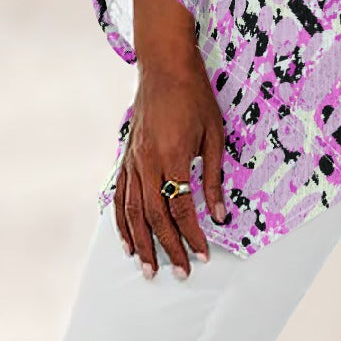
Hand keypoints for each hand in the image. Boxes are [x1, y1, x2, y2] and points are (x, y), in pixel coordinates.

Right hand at [113, 54, 229, 278]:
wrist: (165, 67)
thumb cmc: (195, 97)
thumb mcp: (215, 135)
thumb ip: (215, 177)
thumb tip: (220, 214)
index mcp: (173, 156)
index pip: (181, 208)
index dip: (192, 235)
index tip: (202, 254)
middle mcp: (148, 163)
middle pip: (154, 216)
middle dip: (167, 248)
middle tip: (179, 273)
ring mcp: (133, 160)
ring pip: (132, 212)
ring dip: (140, 243)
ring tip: (148, 268)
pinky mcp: (126, 157)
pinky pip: (120, 196)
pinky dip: (121, 222)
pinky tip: (127, 241)